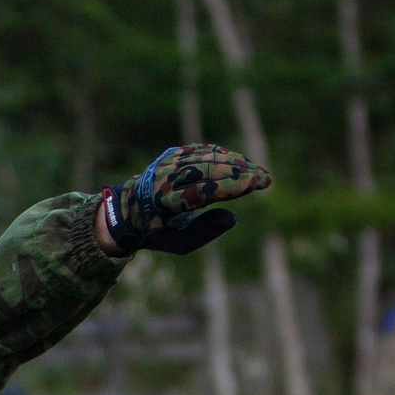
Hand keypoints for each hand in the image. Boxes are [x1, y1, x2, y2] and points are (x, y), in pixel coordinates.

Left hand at [101, 144, 271, 255]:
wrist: (129, 210)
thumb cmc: (160, 231)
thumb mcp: (179, 243)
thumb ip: (205, 232)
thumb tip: (233, 218)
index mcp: (164, 204)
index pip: (202, 192)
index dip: (230, 187)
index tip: (254, 184)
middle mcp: (165, 180)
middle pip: (207, 171)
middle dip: (239, 172)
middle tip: (265, 178)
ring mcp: (168, 164)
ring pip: (206, 157)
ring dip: (235, 162)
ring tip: (257, 172)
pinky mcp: (172, 154)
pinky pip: (202, 150)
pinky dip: (223, 155)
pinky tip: (240, 162)